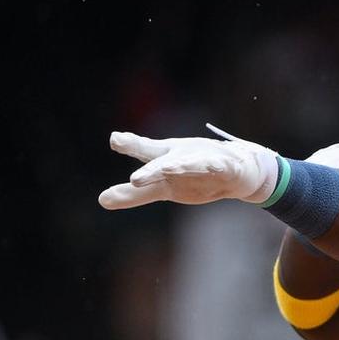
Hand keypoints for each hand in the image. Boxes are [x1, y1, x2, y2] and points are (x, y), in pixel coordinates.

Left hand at [98, 131, 278, 209]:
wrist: (238, 170)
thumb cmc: (194, 174)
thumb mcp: (163, 186)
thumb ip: (133, 195)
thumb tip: (100, 200)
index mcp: (166, 162)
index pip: (146, 156)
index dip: (132, 147)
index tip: (115, 139)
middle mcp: (183, 159)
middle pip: (165, 163)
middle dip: (152, 170)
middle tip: (136, 180)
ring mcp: (205, 162)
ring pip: (193, 164)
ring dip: (182, 166)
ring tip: (170, 168)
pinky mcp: (228, 168)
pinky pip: (224, 168)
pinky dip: (220, 166)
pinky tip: (216, 165)